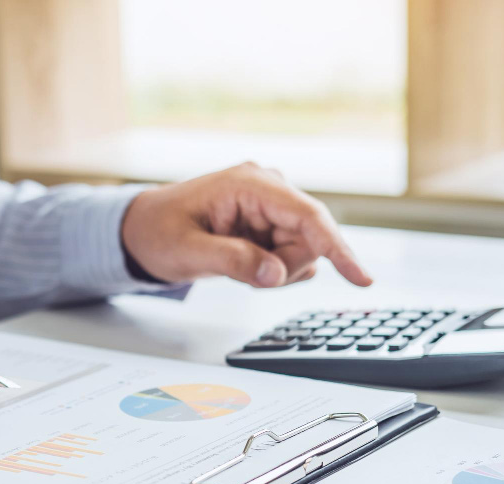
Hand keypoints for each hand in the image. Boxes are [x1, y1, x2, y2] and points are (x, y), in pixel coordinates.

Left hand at [121, 162, 372, 287]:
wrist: (142, 229)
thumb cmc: (159, 232)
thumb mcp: (188, 251)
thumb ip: (232, 261)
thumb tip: (275, 274)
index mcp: (251, 184)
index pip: (309, 216)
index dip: (338, 248)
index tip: (361, 279)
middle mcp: (269, 189)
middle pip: (310, 240)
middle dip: (284, 267)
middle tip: (243, 273)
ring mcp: (272, 207)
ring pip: (303, 252)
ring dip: (276, 270)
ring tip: (234, 263)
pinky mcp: (270, 224)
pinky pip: (291, 257)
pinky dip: (272, 270)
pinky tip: (243, 262)